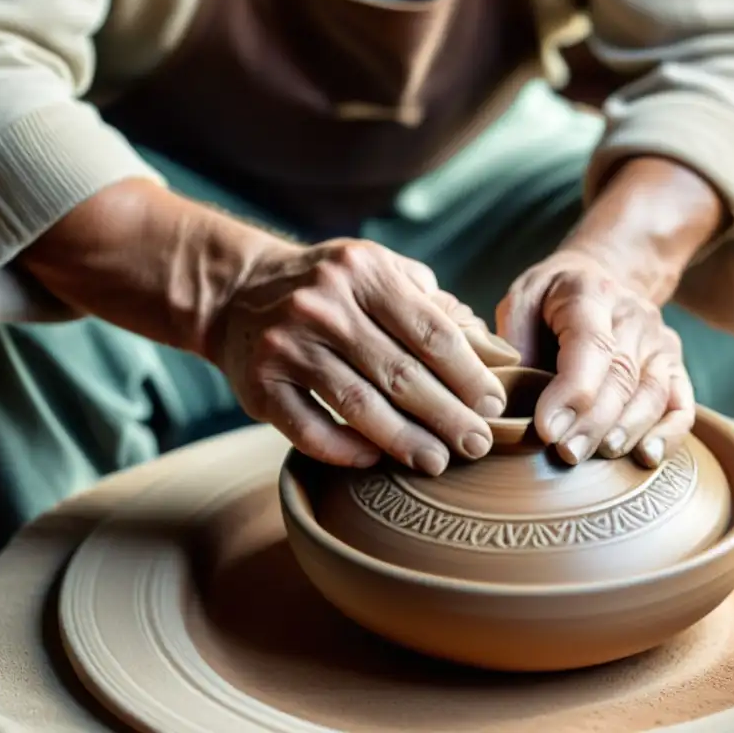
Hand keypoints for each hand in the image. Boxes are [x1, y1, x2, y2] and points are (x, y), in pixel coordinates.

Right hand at [209, 238, 520, 473]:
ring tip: (437, 462)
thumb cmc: (331, 288)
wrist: (237, 292)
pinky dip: (344, 448)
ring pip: (358, 404)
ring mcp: (287, 345)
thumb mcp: (379, 273)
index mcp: (363, 271)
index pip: (429, 330)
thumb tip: (496, 350)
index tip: (494, 406)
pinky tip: (375, 459)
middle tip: (478, 445)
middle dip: (447, 414)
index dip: (467, 373)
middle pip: (400, 372)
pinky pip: (309, 428)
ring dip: (404, 440)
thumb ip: (433, 305)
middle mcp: (323, 305)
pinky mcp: (259, 385)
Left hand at [497, 249, 694, 467]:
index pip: (591, 344)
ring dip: (625, 431)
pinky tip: (645, 457)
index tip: (547, 428)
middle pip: (622, 375)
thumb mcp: (521, 302)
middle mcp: (633, 315)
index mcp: (591, 293)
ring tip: (595, 456)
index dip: (573, 390)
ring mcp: (659, 342)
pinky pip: (682, 405)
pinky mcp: (673, 367)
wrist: (599, 277)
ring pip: (653, 393)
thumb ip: (515, 344)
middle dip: (592, 422)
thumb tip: (511, 400)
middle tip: (565, 453)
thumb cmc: (550, 300)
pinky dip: (669, 435)